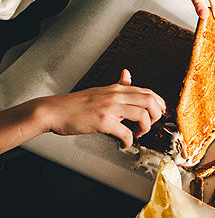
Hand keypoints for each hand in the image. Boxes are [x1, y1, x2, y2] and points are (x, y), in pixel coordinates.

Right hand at [39, 69, 164, 147]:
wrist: (53, 111)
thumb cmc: (76, 104)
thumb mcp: (100, 91)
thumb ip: (118, 85)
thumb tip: (127, 74)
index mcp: (117, 89)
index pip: (148, 92)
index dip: (159, 104)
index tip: (159, 114)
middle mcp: (115, 95)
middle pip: (150, 101)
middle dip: (156, 115)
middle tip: (149, 124)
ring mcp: (109, 108)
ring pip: (142, 115)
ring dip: (145, 128)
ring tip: (137, 134)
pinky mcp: (103, 121)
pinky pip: (126, 133)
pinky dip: (129, 141)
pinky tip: (124, 143)